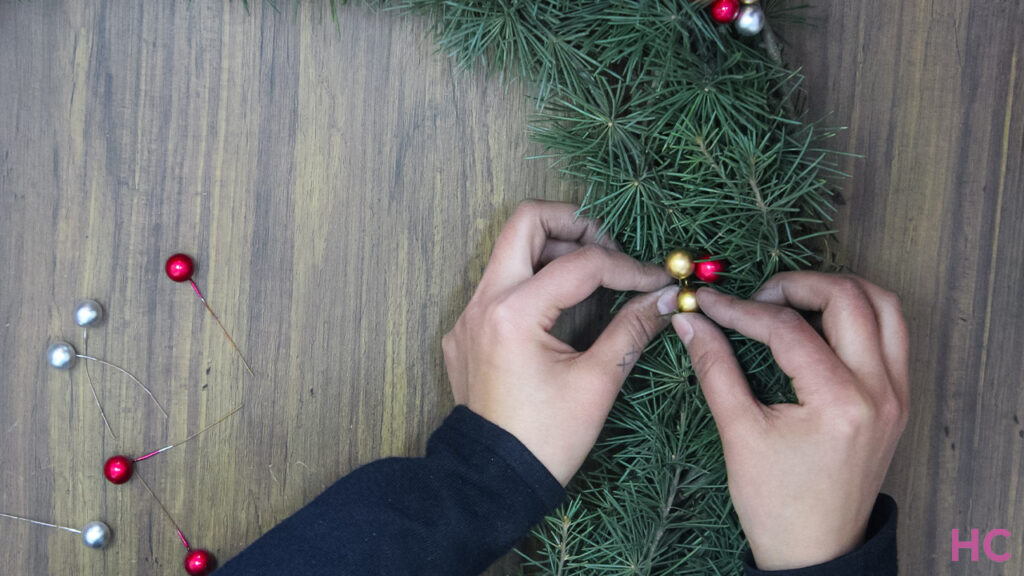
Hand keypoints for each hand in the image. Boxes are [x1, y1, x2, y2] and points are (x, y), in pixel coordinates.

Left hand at [442, 200, 677, 485]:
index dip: (627, 266)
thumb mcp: (597, 383)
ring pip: (509, 251)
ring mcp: (468, 316)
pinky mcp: (466, 332)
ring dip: (553, 251)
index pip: (580, 264)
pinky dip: (534, 282)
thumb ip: (631, 330)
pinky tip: (564, 309)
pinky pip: (499, 286)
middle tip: (612, 247)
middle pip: (525, 223)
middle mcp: (482, 303)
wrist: (492, 483)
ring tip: (595, 275)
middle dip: (575, 224)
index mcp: (513, 314)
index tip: (656, 280)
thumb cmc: (546, 440)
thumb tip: (666, 297)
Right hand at [672, 272, 908, 569]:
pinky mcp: (898, 400)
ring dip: (837, 291)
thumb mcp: (739, 433)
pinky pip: (892, 335)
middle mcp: (879, 390)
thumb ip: (715, 368)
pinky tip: (820, 326)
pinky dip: (858, 315)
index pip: (787, 328)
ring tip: (791, 302)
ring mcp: (896, 394)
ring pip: (883, 307)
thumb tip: (690, 321)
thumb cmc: (775, 502)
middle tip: (755, 297)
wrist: (816, 551)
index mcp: (839, 402)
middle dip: (795, 285)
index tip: (706, 303)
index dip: (739, 308)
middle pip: (848, 297)